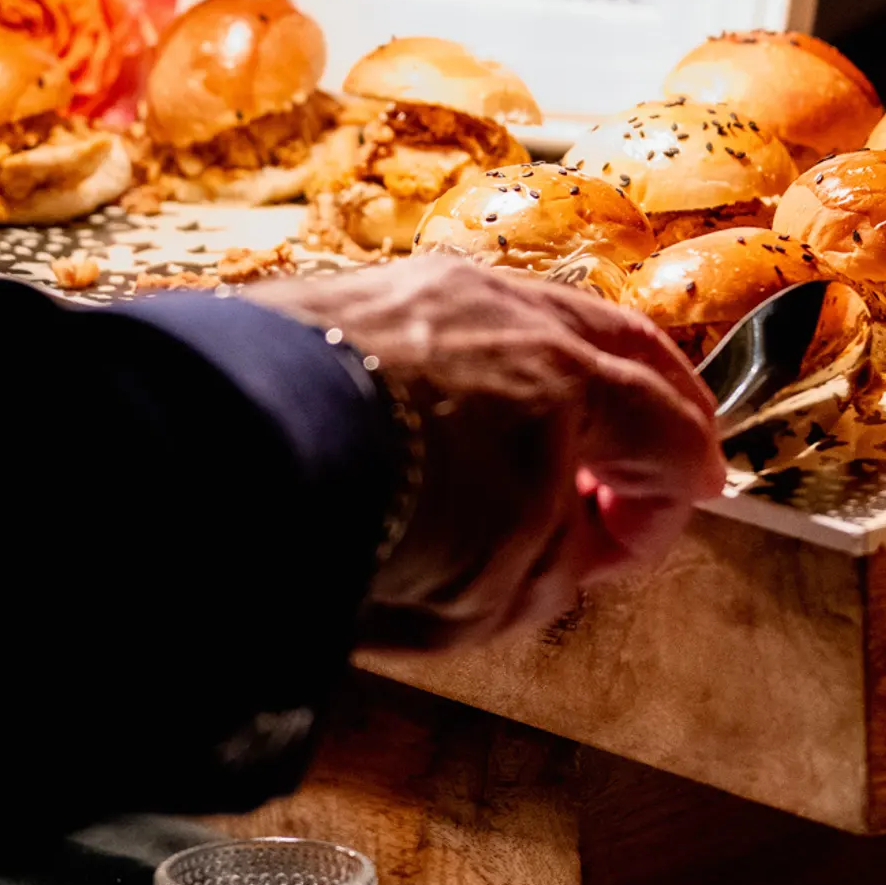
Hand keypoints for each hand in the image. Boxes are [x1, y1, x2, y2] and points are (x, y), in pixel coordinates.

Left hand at [245, 257, 722, 649]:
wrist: (218, 458)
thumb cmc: (360, 526)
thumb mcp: (487, 600)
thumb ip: (553, 571)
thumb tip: (566, 548)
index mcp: (567, 388)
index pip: (667, 437)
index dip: (666, 506)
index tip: (630, 551)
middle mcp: (511, 316)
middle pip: (626, 350)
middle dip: (652, 413)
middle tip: (655, 465)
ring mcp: (435, 287)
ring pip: (543, 318)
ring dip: (572, 377)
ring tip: (558, 441)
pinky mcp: (360, 284)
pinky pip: (460, 314)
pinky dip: (491, 358)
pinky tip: (466, 407)